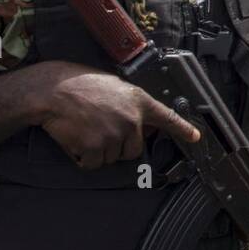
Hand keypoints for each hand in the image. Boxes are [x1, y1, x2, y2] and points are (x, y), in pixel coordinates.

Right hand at [36, 60, 200, 168]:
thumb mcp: (114, 88)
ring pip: (112, 158)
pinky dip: (82, 157)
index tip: (195, 138)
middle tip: (98, 127)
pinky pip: (93, 164)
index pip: (167, 118)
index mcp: (139, 101)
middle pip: (133, 150)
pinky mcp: (97, 148)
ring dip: (97, 150)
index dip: (183, 129)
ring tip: (84, 128)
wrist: (53, 91)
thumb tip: (137, 123)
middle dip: (117, 145)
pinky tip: (75, 138)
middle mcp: (132, 120)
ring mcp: (115, 135)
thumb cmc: (79, 84)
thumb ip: (130, 105)